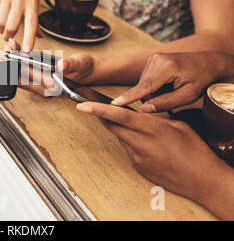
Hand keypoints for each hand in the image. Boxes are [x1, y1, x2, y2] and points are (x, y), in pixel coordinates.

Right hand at [0, 0, 42, 51]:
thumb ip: (35, 18)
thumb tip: (40, 36)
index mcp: (32, 1)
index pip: (32, 23)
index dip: (29, 38)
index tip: (27, 50)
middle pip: (11, 26)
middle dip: (9, 36)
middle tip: (9, 37)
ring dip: (0, 29)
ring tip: (3, 28)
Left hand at [4, 39, 96, 96]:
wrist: (88, 69)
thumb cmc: (85, 69)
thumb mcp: (79, 65)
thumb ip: (70, 65)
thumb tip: (62, 65)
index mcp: (48, 88)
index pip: (26, 81)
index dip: (14, 71)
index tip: (7, 61)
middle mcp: (41, 85)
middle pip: (19, 75)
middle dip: (8, 63)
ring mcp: (39, 78)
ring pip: (20, 69)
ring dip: (12, 58)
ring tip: (7, 46)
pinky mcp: (39, 70)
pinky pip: (26, 63)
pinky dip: (19, 54)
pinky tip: (14, 46)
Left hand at [77, 102, 233, 219]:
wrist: (202, 180)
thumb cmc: (195, 151)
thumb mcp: (178, 126)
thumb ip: (155, 119)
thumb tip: (141, 116)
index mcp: (152, 129)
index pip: (119, 116)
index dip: (99, 110)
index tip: (83, 105)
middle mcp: (141, 144)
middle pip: (113, 126)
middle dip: (103, 116)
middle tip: (96, 107)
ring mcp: (138, 157)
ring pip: (121, 137)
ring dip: (123, 130)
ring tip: (144, 130)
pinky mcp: (138, 167)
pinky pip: (129, 150)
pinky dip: (133, 143)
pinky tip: (149, 146)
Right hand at [112, 52, 231, 111]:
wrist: (208, 63)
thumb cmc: (201, 79)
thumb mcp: (188, 95)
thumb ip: (166, 102)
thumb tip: (145, 108)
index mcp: (167, 67)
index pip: (145, 86)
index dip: (129, 97)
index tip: (114, 104)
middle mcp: (156, 59)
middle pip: (144, 88)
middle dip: (154, 97)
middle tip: (173, 95)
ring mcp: (153, 58)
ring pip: (144, 85)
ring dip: (154, 91)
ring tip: (172, 87)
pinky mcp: (152, 60)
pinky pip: (146, 80)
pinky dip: (155, 86)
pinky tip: (168, 83)